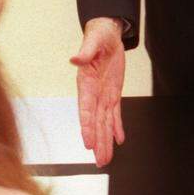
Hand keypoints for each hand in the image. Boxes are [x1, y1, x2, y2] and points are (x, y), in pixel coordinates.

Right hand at [70, 17, 125, 165]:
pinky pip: (115, 114)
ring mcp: (103, 95)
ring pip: (105, 122)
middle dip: (98, 142)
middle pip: (96, 122)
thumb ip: (85, 52)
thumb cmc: (97, 36)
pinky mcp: (113, 93)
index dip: (87, 126)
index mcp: (86, 83)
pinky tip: (119, 140)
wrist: (106, 34)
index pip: (86, 109)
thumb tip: (74, 59)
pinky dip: (117, 127)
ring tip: (106, 158)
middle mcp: (93, 93)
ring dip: (105, 141)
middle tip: (100, 160)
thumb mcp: (93, 40)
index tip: (88, 142)